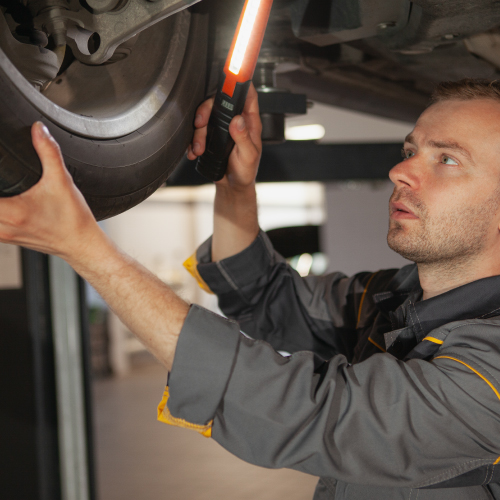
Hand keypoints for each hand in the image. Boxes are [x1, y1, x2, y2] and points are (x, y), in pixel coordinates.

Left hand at [0, 122, 102, 261]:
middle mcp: (2, 226)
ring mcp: (2, 234)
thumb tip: (38, 130)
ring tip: (4, 188)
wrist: (82, 245)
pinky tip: (6, 202)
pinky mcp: (6, 237)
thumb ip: (48, 151)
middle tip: (2, 177)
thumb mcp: (62, 181)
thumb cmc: (73, 221)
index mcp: (11, 212)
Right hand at [188, 83, 262, 189]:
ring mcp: (221, 129)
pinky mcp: (210, 138)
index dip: (242, 83)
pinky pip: (197, 133)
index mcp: (249, 122)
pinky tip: (194, 152)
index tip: (232, 74)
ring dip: (197, 132)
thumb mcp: (248, 156)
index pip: (248, 96)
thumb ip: (244, 138)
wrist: (233, 187)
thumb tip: (238, 120)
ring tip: (198, 149)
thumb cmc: (245, 172)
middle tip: (200, 123)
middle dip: (206, 111)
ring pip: (204, 117)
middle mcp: (235, 122)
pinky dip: (192, 142)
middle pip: (218, 103)